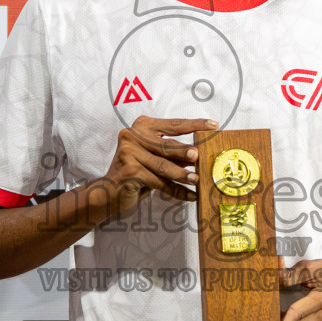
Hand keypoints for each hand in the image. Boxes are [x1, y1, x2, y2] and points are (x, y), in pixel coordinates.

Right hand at [100, 116, 215, 215]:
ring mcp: (129, 153)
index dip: (195, 125)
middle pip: (168, 145)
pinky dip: (176, 191)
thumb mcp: (154, 159)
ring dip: (183, 174)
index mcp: (142, 127)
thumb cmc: (135, 173)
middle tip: (201, 156)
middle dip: (186, 153)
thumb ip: (171, 154)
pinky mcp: (130, 171)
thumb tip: (197, 156)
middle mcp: (133, 136)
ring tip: (197, 180)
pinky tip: (189, 196)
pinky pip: (159, 182)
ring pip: (163, 165)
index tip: (213, 125)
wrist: (109, 193)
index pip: (174, 125)